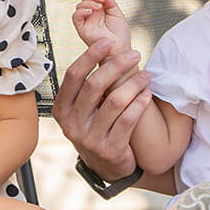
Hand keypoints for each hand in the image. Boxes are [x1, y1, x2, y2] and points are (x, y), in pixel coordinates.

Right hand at [51, 39, 150, 181]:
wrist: (106, 168)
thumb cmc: (97, 128)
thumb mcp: (83, 111)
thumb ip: (88, 87)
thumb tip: (104, 47)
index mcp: (62, 110)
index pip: (73, 76)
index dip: (90, 56)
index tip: (107, 42)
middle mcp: (72, 124)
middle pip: (94, 85)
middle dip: (116, 65)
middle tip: (135, 55)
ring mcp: (89, 139)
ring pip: (114, 102)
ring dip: (134, 84)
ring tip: (146, 75)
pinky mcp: (109, 150)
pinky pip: (128, 120)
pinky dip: (140, 104)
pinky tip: (147, 94)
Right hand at [72, 0, 131, 55]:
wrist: (119, 49)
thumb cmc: (120, 35)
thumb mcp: (117, 13)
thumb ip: (109, 1)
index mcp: (101, 11)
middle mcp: (93, 15)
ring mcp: (87, 21)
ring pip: (80, 6)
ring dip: (88, 2)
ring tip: (98, 7)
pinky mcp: (82, 28)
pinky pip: (76, 17)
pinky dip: (81, 11)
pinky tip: (90, 12)